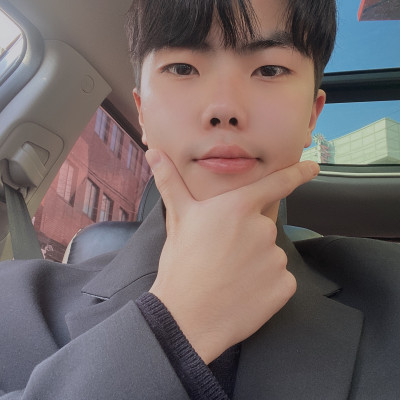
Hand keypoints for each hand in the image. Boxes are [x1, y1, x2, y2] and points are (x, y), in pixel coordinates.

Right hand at [146, 149, 318, 363]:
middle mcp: (263, 229)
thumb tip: (154, 152)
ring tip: (230, 275)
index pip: (277, 184)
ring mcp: (276, 259)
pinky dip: (266, 284)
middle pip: (264, 226)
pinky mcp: (284, 286)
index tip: (313, 167)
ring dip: (256, 262)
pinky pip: (280, 278)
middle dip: (248, 237)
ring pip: (271, 254)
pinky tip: (244, 292)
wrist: (186, 318)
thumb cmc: (181, 265)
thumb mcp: (177, 220)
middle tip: (223, 254)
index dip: (298, 173)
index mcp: (239, 208)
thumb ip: (171, 182)